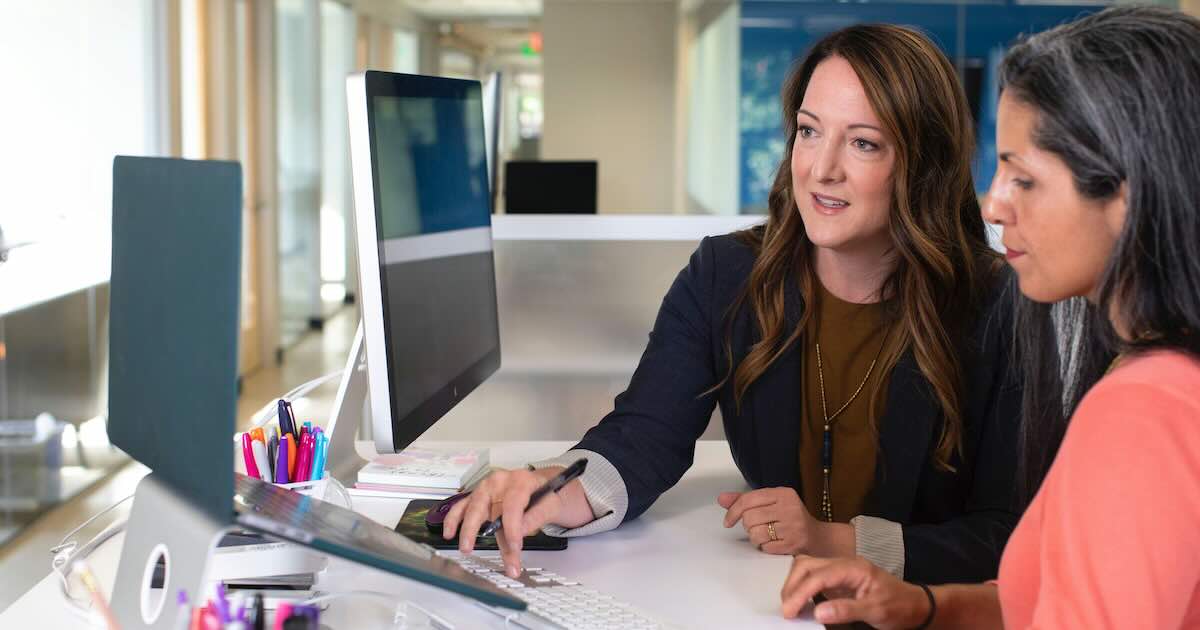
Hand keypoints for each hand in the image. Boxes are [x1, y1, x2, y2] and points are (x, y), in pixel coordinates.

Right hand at [442, 467, 567, 577]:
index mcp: (520, 480)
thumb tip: (520, 532)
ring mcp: (487, 488)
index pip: (512, 506)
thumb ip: (537, 516)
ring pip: (472, 508)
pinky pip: (463, 507)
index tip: (515, 548)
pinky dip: (454, 520)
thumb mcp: (553, 503)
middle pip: (488, 508)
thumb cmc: (550, 494)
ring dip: (466, 529)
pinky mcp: (480, 497)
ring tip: (465, 547)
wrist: (546, 485)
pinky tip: (449, 532)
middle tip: (482, 552)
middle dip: (484, 533)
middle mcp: (500, 482)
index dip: (512, 529)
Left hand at [719, 487, 833, 555]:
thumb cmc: (790, 518)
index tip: (728, 522)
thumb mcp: (771, 503)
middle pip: (749, 518)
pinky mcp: (793, 544)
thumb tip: (721, 499)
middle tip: (756, 527)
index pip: (748, 499)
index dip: (733, 511)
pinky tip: (773, 543)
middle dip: (748, 526)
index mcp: (783, 493)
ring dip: (755, 538)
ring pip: (755, 534)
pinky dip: (764, 547)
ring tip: (765, 536)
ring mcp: (792, 527)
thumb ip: (746, 500)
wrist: (818, 538)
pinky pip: (765, 547)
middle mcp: (789, 508)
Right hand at [780, 555, 930, 628]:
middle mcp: (844, 564)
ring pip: (808, 567)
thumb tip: (817, 612)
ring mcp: (841, 569)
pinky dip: (802, 586)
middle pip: (807, 565)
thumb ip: (846, 610)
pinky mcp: (839, 578)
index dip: (799, 593)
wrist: (916, 605)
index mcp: (853, 568)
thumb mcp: (876, 611)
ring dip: (795, 584)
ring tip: (791, 605)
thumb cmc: (899, 607)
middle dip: (792, 585)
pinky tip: (801, 601)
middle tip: (787, 610)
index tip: (789, 612)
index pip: (818, 576)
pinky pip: (814, 576)